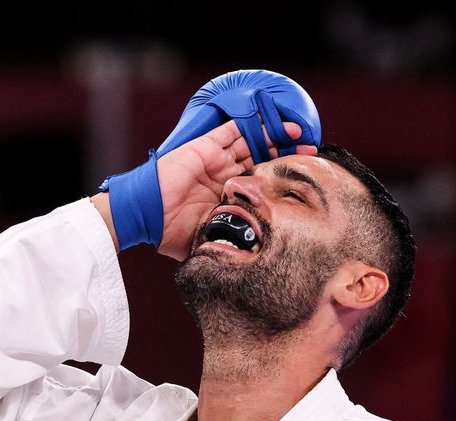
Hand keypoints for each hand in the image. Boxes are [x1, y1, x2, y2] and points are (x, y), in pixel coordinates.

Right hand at [96, 69, 320, 253]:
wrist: (145, 216)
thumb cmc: (169, 232)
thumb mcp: (208, 240)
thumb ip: (228, 244)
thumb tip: (252, 266)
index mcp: (225, 196)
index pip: (259, 183)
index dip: (280, 179)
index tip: (303, 179)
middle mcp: (222, 175)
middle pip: (260, 158)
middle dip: (284, 154)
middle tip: (310, 152)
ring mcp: (214, 160)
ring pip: (251, 141)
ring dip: (275, 135)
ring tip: (299, 133)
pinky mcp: (205, 147)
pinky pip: (231, 130)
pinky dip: (252, 123)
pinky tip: (273, 120)